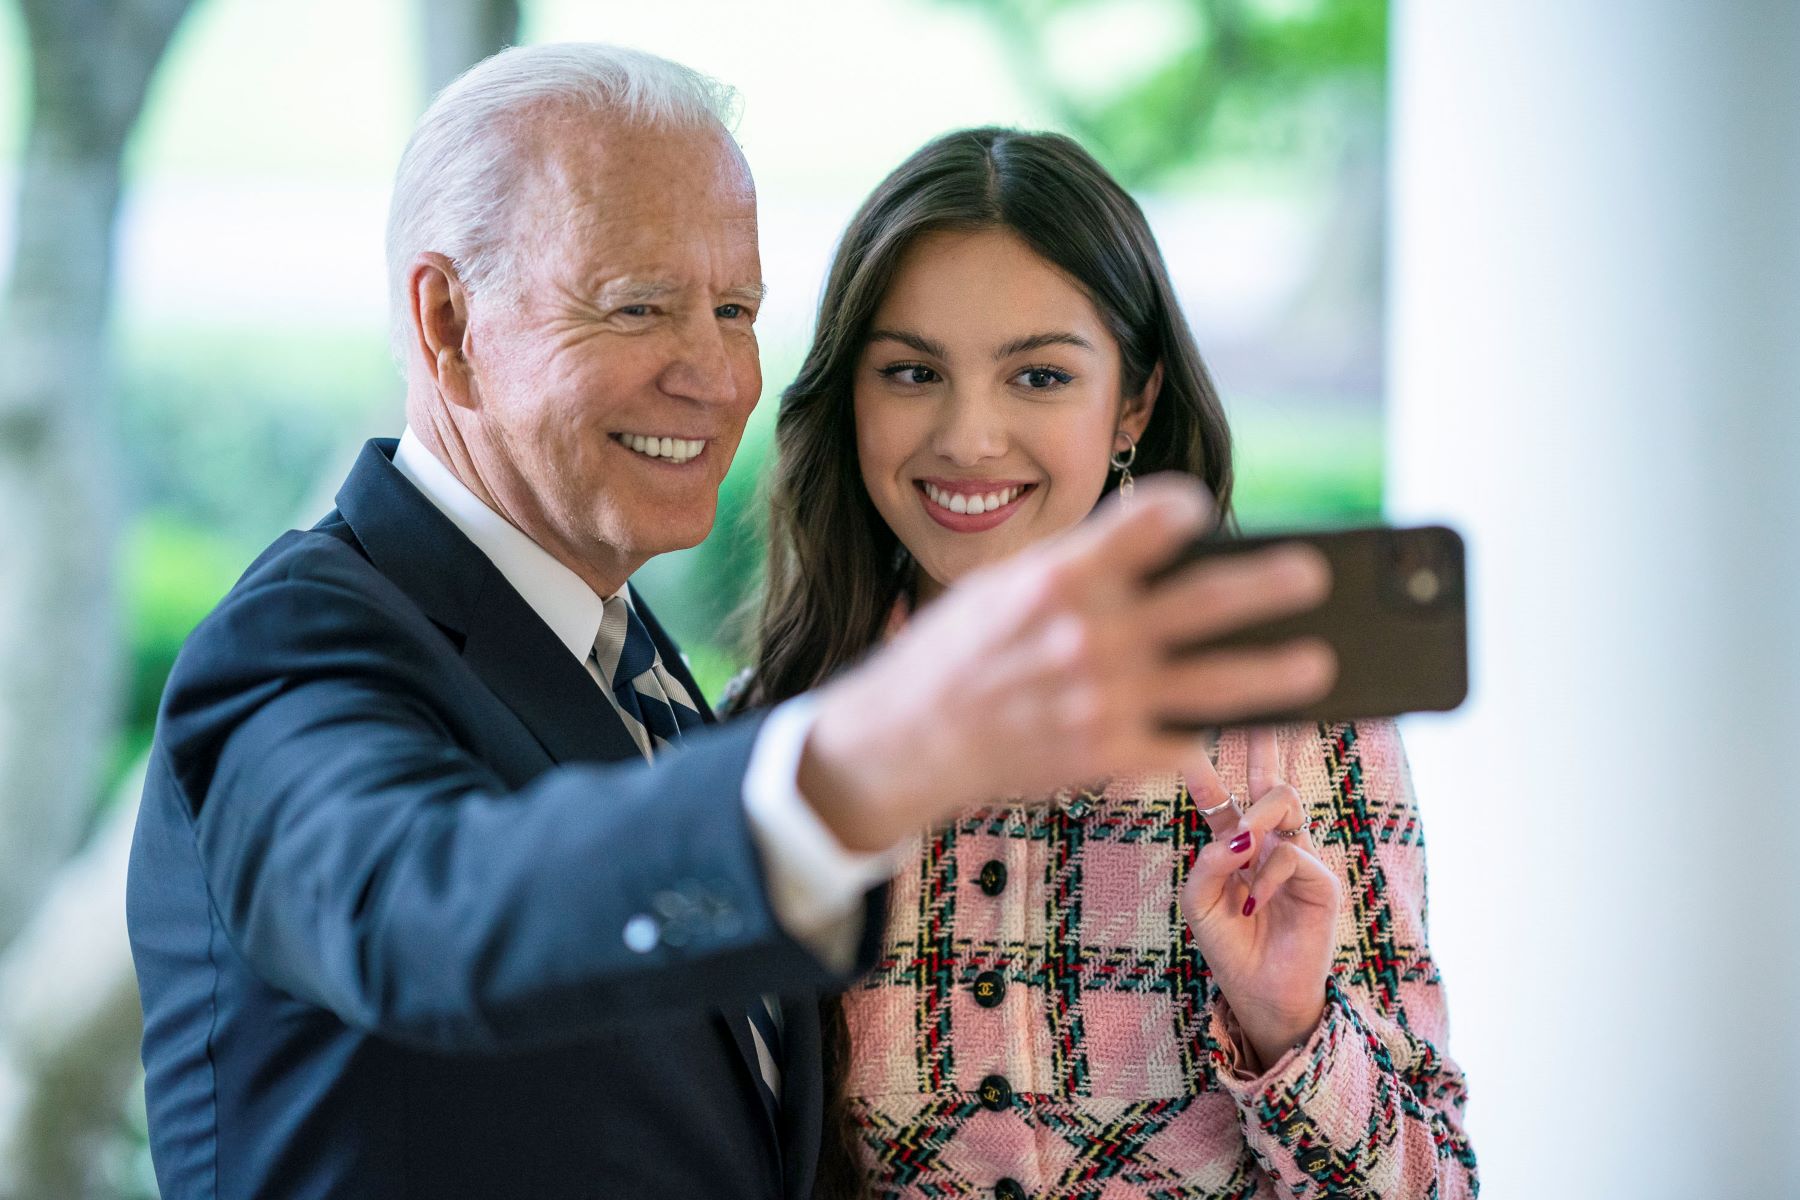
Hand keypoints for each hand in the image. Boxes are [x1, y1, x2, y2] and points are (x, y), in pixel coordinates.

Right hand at [799, 475, 1334, 852]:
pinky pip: (1180, 743)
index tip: (1203, 510)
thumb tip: (1153, 545)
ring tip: (1316, 664)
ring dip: (1275, 673)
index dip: (1186, 508)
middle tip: (1313, 574)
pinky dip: (1208, 736)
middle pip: (1205, 600)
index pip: (1148, 520)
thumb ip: (1076, 567)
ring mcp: (1101, 698)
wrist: (906, 741)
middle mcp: (1088, 634)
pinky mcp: (1105, 754)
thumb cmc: (954, 655)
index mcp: (1061, 577)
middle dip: (1269, 585)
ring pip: (1216, 683)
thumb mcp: (1000, 588)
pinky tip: (1233, 727)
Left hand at [1180, 727, 1339, 1071]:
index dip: (1208, 759)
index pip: (1222, 792)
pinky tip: (1254, 902)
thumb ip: (1208, 863)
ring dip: (1257, 817)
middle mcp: (1268, 840)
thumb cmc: (1228, 946)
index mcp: (1233, 843)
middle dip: (1262, 739)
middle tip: (1257, 709)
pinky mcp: (1323, 877)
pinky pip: (1291, 853)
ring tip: (1242, 848)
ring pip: (1283, 801)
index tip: (1192, 726)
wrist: (1260, 993)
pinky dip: (1266, 876)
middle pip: (1268, 776)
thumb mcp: (1199, 903)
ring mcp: (1298, 854)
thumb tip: (1238, 833)